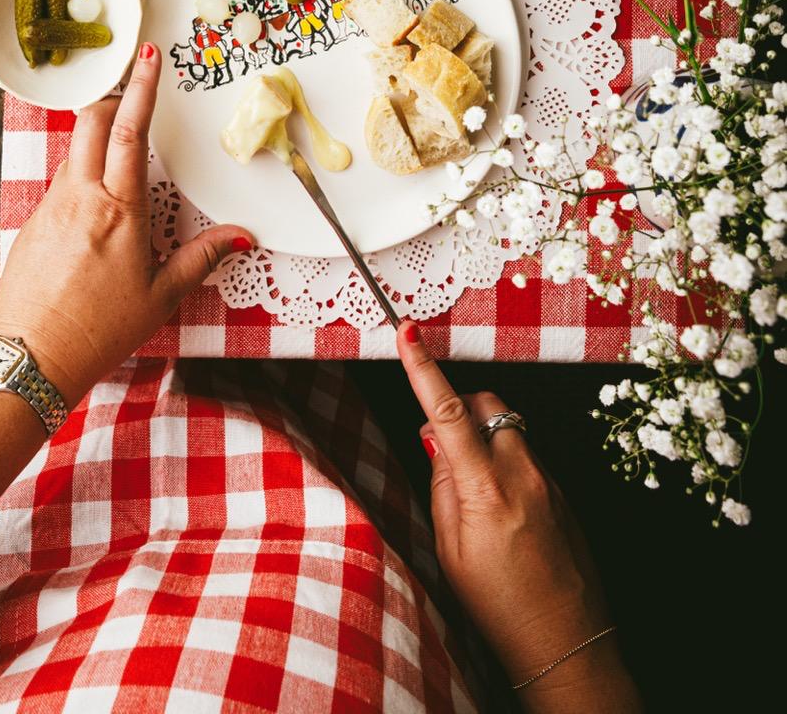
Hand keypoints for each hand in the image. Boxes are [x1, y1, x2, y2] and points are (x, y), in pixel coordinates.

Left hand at [0, 44, 253, 406]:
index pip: (129, 131)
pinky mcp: (32, 223)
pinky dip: (80, 176)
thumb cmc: (98, 330)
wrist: (30, 356)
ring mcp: (51, 207)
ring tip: (119, 155)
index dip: (141, 89)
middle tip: (134, 97)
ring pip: (73, 151)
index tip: (148, 57)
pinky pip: (60, 183)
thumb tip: (240, 236)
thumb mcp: (160, 296)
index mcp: (119, 209)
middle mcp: (80, 197)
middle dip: (113, 99)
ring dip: (96, 139)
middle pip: (91, 122)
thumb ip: (201, 258)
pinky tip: (95, 207)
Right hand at [397, 323, 639, 710]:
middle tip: (440, 448)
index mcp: (485, 489)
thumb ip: (441, 483)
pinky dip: (506, 464)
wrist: (566, 642)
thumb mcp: (450, 550)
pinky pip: (528, 455)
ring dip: (483, 439)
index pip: (446, 412)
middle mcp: (522, 473)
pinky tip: (503, 511)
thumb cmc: (500, 605)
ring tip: (474, 493)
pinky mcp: (564, 491)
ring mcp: (549, 480)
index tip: (407, 332)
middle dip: (459, 409)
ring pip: (508, 429)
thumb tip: (435, 436)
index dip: (423, 368)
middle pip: (485, 405)